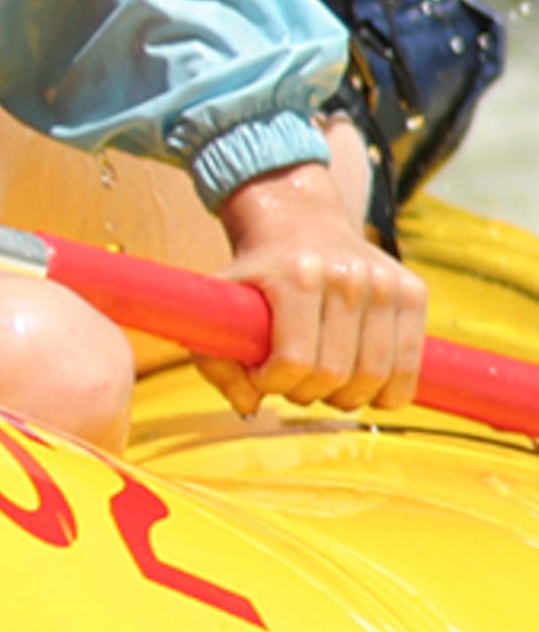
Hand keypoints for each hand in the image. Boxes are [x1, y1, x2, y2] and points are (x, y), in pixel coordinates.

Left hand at [205, 159, 426, 415]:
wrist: (300, 222)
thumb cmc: (258, 273)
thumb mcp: (221, 303)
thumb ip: (217, 360)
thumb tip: (248, 409)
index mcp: (297, 276)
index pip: (294, 360)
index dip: (274, 383)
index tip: (262, 377)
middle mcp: (347, 276)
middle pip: (334, 374)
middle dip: (307, 393)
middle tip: (293, 383)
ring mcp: (385, 283)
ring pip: (375, 376)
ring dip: (346, 398)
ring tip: (324, 384)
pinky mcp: (413, 292)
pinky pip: (410, 366)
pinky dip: (389, 393)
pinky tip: (364, 388)